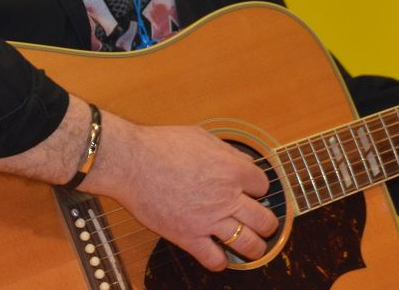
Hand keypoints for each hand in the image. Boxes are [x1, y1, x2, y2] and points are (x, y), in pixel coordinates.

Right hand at [86, 116, 279, 271]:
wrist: (131, 162)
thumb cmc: (161, 145)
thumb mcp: (201, 136)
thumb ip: (227, 151)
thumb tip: (243, 161)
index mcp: (232, 170)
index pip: (263, 185)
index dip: (258, 188)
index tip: (250, 190)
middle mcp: (227, 198)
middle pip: (266, 220)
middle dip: (267, 223)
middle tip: (261, 222)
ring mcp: (209, 220)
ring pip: (249, 245)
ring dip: (254, 247)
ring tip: (250, 246)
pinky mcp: (188, 237)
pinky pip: (214, 260)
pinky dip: (220, 262)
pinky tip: (218, 256)